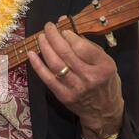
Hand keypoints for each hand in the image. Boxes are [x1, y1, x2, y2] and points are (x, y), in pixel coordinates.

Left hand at [28, 19, 123, 138]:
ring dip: (45, 48)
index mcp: (103, 66)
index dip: (69, 36)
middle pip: (66, 53)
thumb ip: (88, 46)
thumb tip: (66, 29)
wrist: (103, 111)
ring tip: (41, 37)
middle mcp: (89, 77)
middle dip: (54, 37)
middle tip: (48, 27)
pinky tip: (31, 54)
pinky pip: (47, 78)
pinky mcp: (63, 96)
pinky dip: (37, 65)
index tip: (62, 29)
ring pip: (55, 64)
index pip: (82, 47)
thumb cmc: (105, 82)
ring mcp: (75, 88)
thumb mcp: (106, 63)